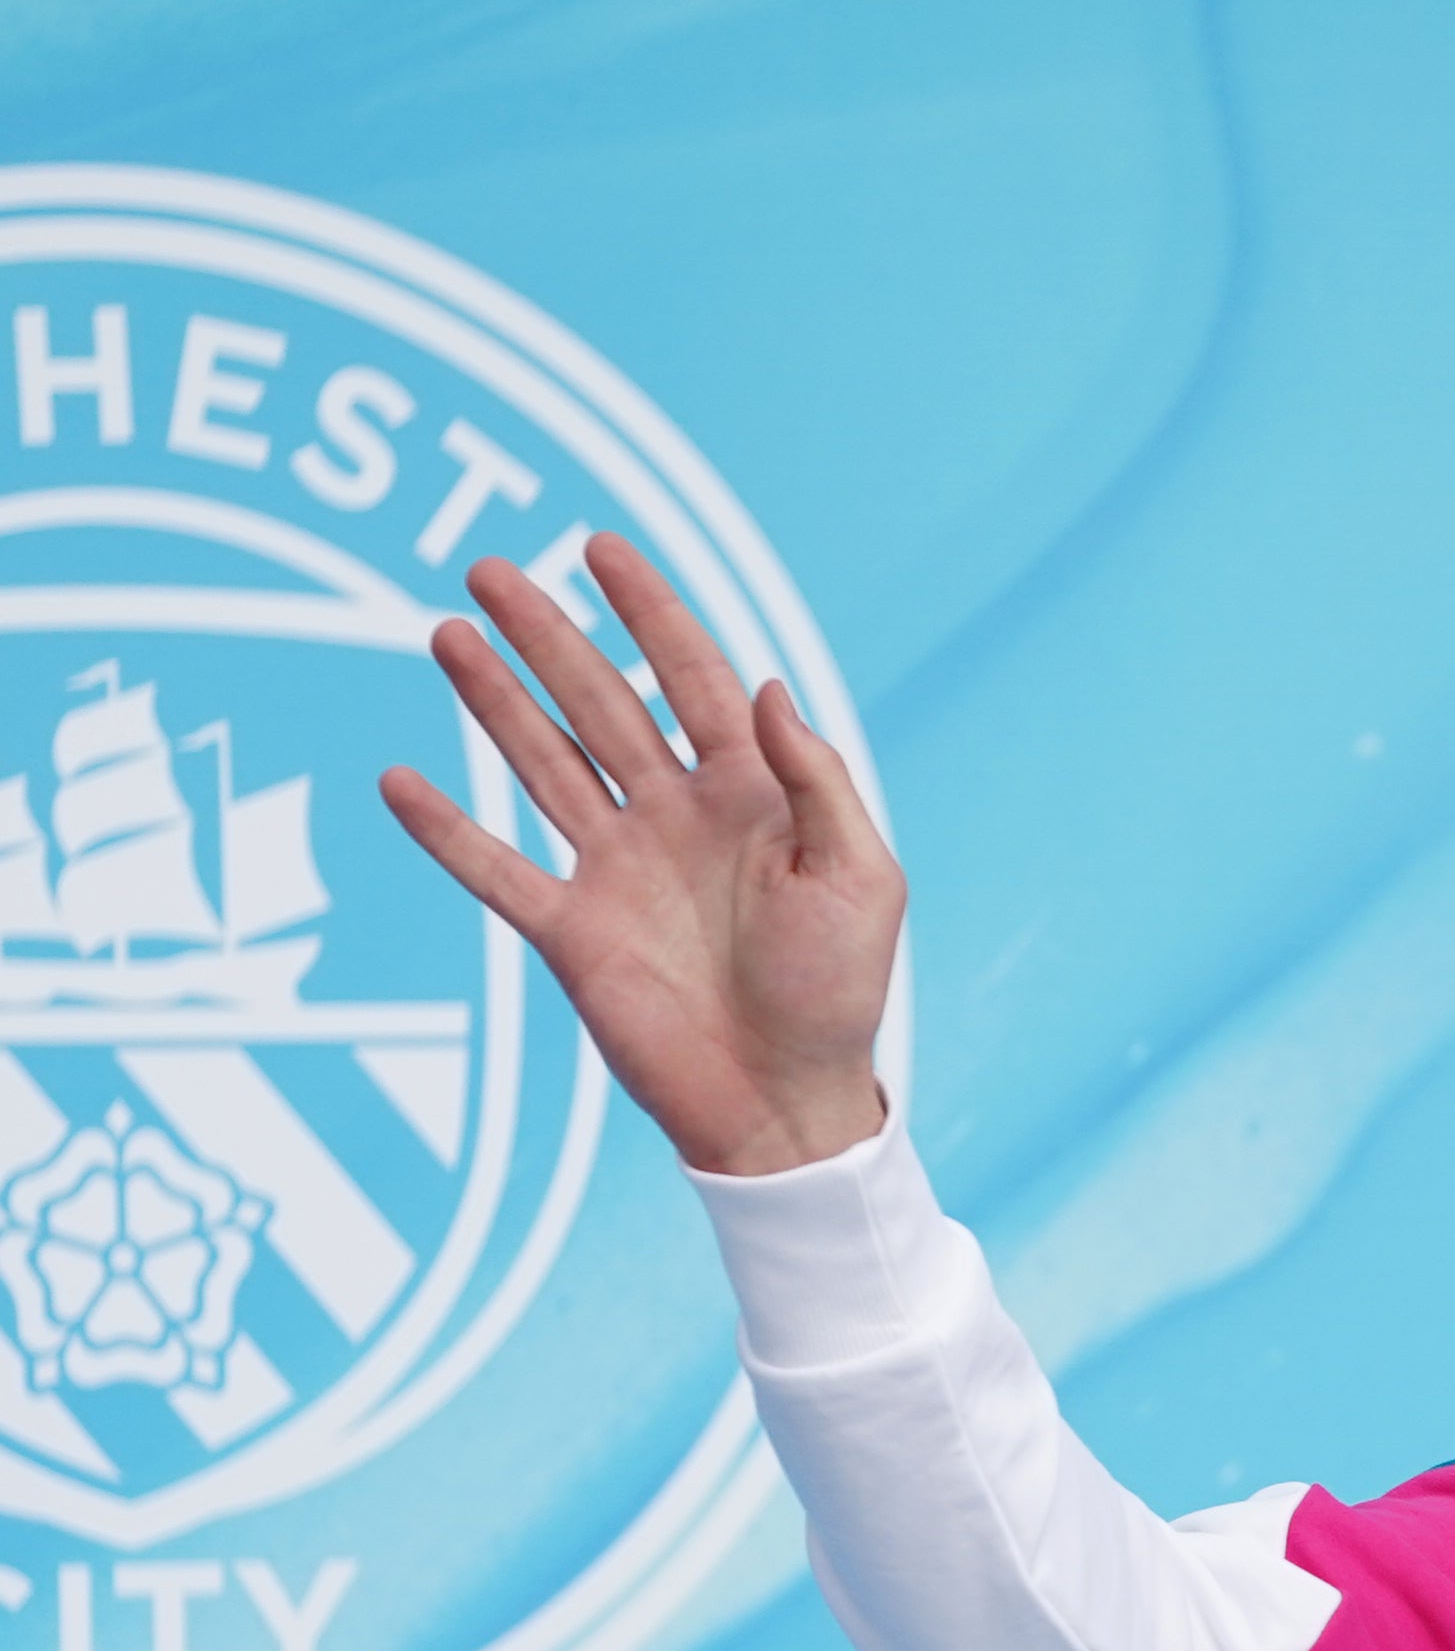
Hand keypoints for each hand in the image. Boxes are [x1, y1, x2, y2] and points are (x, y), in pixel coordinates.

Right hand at [382, 533, 899, 1176]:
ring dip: (494, 700)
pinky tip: (398, 780)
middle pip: (600, 703)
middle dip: (549, 636)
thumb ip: (816, 781)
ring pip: (542, 762)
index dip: (650, 612)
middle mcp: (676, 816)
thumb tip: (767, 685)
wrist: (786, 1102)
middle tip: (489, 569)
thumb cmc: (838, 992)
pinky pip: (495, 870)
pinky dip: (447, 830)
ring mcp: (618, 869)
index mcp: (751, 794)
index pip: (693, 678)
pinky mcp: (572, 932)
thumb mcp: (860, 878)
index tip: (601, 547)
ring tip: (446, 632)